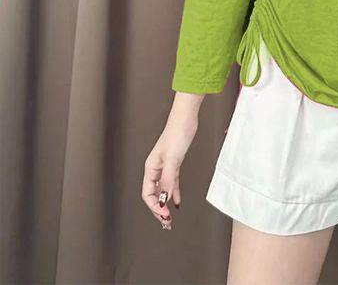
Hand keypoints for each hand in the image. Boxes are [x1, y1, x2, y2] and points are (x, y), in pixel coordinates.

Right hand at [141, 115, 197, 229]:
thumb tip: (165, 197)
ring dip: (165, 203)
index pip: (148, 194)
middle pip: (153, 194)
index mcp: (150, 168)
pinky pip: (171, 183)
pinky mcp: (174, 163)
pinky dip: (174, 193)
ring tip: (169, 216)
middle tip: (166, 221)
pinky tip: (177, 201)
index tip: (163, 215)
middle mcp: (156, 169)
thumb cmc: (176, 134)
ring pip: (162, 190)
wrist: (185, 120)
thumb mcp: (172, 158)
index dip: (154, 206)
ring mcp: (165, 166)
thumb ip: (168, 179)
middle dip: (158, 208)